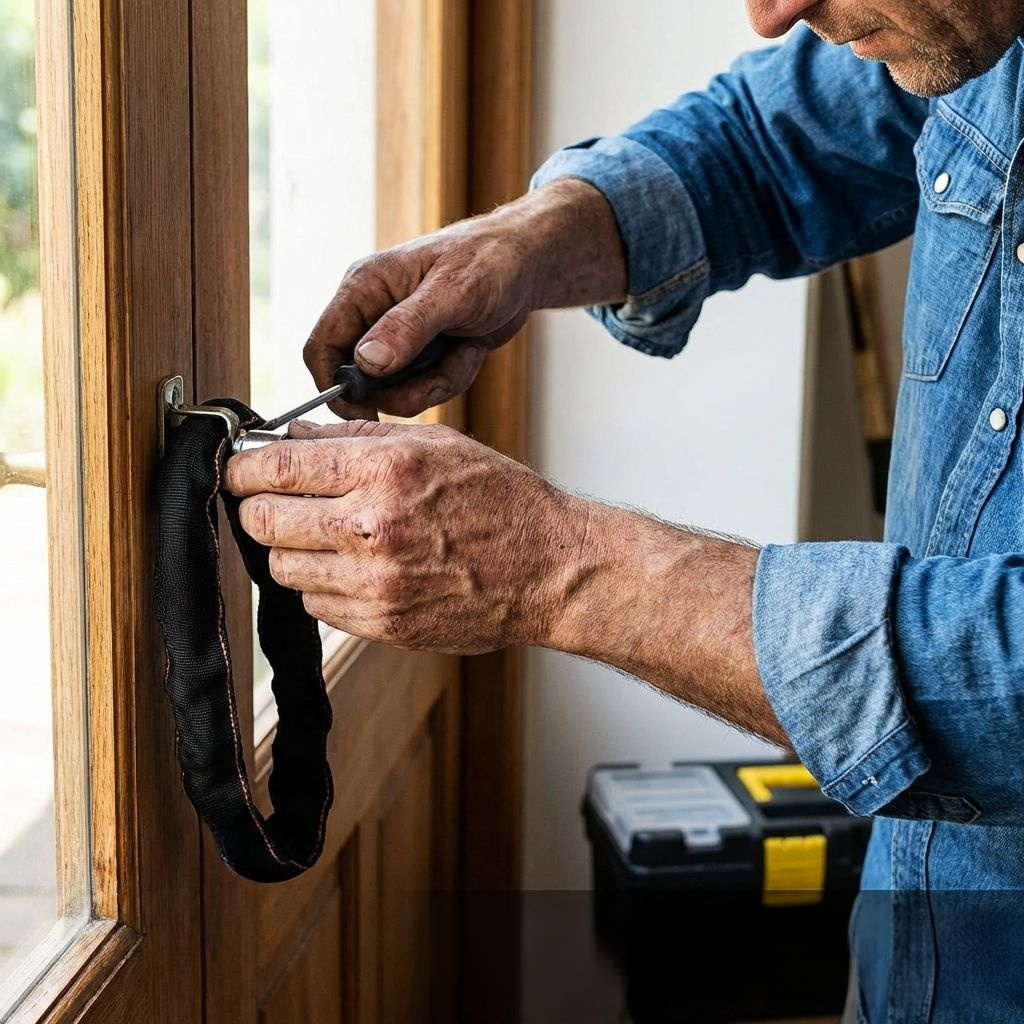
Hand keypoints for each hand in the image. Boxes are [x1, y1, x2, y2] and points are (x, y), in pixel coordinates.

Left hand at [224, 420, 581, 653]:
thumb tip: (290, 436)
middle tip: (273, 503)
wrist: (549, 569)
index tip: (240, 471)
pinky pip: (316, 604)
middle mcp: (373, 526)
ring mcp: (375, 583)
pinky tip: (356, 568)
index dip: (242, 469)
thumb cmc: (501, 500)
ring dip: (291, 550)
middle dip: (258, 508)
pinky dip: (323, 585)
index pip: (273, 469)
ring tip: (326, 536)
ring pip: (280, 568)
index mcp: (386, 469)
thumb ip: (355, 437)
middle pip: (262, 521)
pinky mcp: (381, 625)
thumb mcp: (436, 443)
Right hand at [304, 214, 533, 420]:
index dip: (334, 385)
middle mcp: (372, 315)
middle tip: (441, 374)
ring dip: (435, 383)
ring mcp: (395, 339)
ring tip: (465, 349)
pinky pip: (422, 390)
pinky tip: (471, 349)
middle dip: (404, 389)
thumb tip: (365, 361)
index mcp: (363, 289)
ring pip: (394, 392)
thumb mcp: (452, 293)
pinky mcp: (419, 356)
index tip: (367, 410)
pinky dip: (451, 378)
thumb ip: (407, 327)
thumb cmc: (490, 261)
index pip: (321, 347)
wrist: (525, 267)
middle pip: (359, 382)